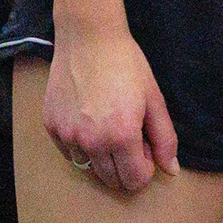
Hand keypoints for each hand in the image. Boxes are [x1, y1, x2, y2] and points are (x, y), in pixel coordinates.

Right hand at [40, 26, 176, 195]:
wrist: (89, 41)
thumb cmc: (128, 67)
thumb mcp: (155, 101)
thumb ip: (165, 139)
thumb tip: (172, 171)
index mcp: (121, 136)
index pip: (134, 180)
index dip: (146, 169)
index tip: (147, 148)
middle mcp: (90, 142)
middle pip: (111, 180)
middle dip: (126, 167)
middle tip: (131, 137)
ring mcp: (67, 136)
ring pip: (88, 168)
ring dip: (102, 157)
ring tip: (109, 126)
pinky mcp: (51, 127)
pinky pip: (69, 152)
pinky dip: (82, 146)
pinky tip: (90, 121)